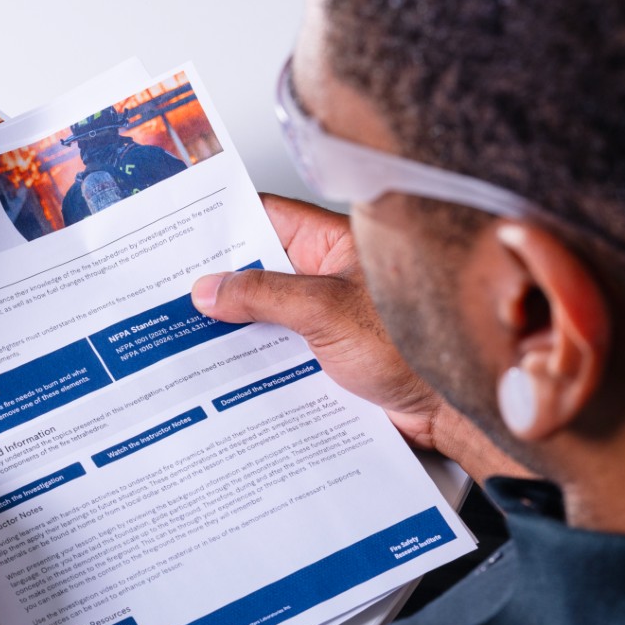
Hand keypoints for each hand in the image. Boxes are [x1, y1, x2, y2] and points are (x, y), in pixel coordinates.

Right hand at [191, 194, 447, 449]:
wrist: (455, 407)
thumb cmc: (417, 346)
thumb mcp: (326, 311)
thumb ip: (264, 296)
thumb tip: (210, 289)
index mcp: (332, 244)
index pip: (265, 217)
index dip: (222, 222)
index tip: (179, 233)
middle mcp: (327, 278)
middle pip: (258, 271)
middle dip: (216, 285)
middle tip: (169, 292)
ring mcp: (325, 320)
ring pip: (264, 317)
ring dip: (232, 330)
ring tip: (184, 336)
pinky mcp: (326, 360)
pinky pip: (278, 355)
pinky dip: (252, 364)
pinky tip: (224, 374)